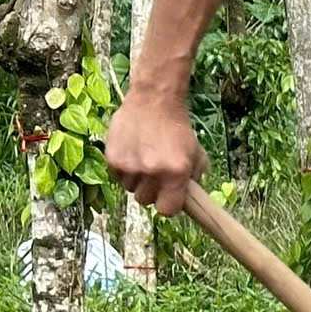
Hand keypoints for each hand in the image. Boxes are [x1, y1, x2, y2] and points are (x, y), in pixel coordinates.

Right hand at [104, 89, 210, 215]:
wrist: (154, 101)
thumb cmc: (178, 130)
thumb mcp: (197, 155)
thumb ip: (193, 180)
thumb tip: (187, 200)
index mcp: (176, 172)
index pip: (167, 210)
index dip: (169, 204)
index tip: (170, 197)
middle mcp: (152, 171)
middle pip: (146, 201)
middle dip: (153, 192)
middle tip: (157, 176)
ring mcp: (130, 165)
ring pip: (131, 189)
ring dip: (138, 181)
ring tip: (145, 160)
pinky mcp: (112, 158)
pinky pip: (118, 177)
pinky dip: (125, 170)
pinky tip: (134, 153)